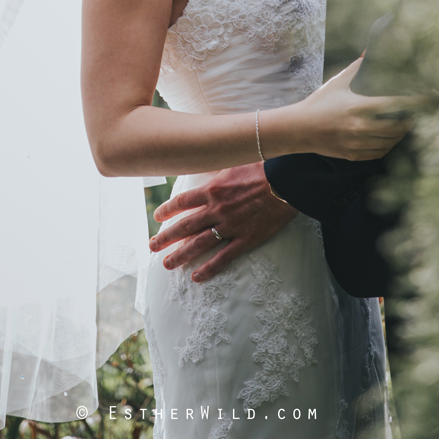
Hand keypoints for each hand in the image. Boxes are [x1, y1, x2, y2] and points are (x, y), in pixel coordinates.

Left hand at [150, 163, 294, 283]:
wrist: (287, 181)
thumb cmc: (263, 167)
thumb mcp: (235, 162)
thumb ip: (218, 170)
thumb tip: (207, 165)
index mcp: (212, 189)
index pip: (182, 202)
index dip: (168, 210)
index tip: (158, 217)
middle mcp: (217, 209)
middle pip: (185, 226)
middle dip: (166, 237)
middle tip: (151, 246)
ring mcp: (230, 226)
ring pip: (199, 244)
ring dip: (181, 255)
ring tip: (167, 265)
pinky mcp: (246, 238)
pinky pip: (224, 257)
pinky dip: (209, 268)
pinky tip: (196, 276)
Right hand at [286, 58, 421, 160]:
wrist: (299, 128)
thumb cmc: (319, 103)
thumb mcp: (338, 82)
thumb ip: (357, 67)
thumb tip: (370, 50)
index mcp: (359, 107)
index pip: (396, 104)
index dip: (416, 102)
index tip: (429, 97)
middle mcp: (361, 128)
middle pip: (398, 127)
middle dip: (411, 120)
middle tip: (418, 113)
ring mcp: (357, 144)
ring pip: (391, 142)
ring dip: (401, 134)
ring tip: (406, 124)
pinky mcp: (354, 155)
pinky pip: (379, 152)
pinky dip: (388, 145)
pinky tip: (390, 137)